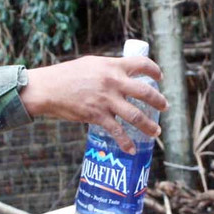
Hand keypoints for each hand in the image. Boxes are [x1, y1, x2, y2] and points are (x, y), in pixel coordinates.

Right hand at [20, 56, 168, 152]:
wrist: (48, 89)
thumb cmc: (67, 75)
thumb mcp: (91, 65)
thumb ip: (108, 70)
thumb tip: (121, 76)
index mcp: (112, 66)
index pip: (142, 64)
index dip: (155, 71)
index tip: (160, 78)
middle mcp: (113, 82)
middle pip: (145, 92)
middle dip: (159, 101)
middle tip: (164, 107)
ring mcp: (106, 100)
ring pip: (136, 115)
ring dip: (149, 125)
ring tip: (156, 132)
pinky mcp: (97, 116)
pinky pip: (117, 132)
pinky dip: (126, 143)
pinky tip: (132, 150)